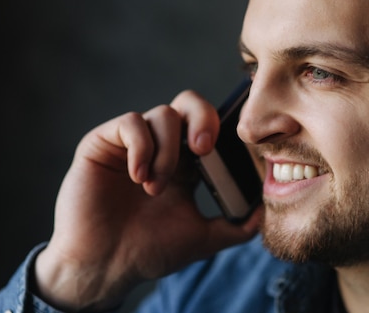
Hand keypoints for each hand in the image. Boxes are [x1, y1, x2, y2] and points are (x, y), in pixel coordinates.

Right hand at [34, 90, 262, 311]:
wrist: (104, 266)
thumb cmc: (148, 251)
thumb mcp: (202, 238)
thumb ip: (236, 227)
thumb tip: (265, 213)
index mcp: (185, 163)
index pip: (208, 126)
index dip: (221, 129)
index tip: (228, 151)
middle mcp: (160, 147)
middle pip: (188, 103)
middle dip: (202, 118)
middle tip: (204, 150)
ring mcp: (132, 143)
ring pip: (163, 114)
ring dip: (167, 152)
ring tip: (155, 188)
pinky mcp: (103, 143)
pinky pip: (130, 122)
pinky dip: (141, 147)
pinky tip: (139, 177)